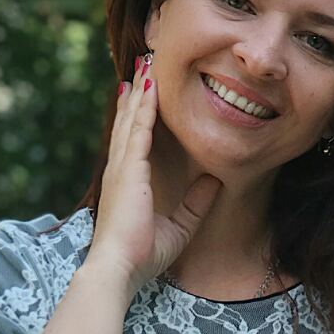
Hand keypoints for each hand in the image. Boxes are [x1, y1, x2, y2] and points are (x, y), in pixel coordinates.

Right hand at [90, 54, 223, 297]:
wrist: (119, 269)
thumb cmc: (143, 255)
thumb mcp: (179, 227)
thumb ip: (195, 205)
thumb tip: (214, 181)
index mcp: (128, 182)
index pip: (133, 139)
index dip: (138, 113)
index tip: (142, 90)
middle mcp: (121, 169)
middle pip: (129, 121)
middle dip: (136, 92)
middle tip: (142, 65)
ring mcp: (122, 167)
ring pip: (132, 118)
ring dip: (140, 90)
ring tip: (146, 63)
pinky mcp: (129, 170)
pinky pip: (139, 130)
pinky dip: (145, 106)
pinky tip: (150, 86)